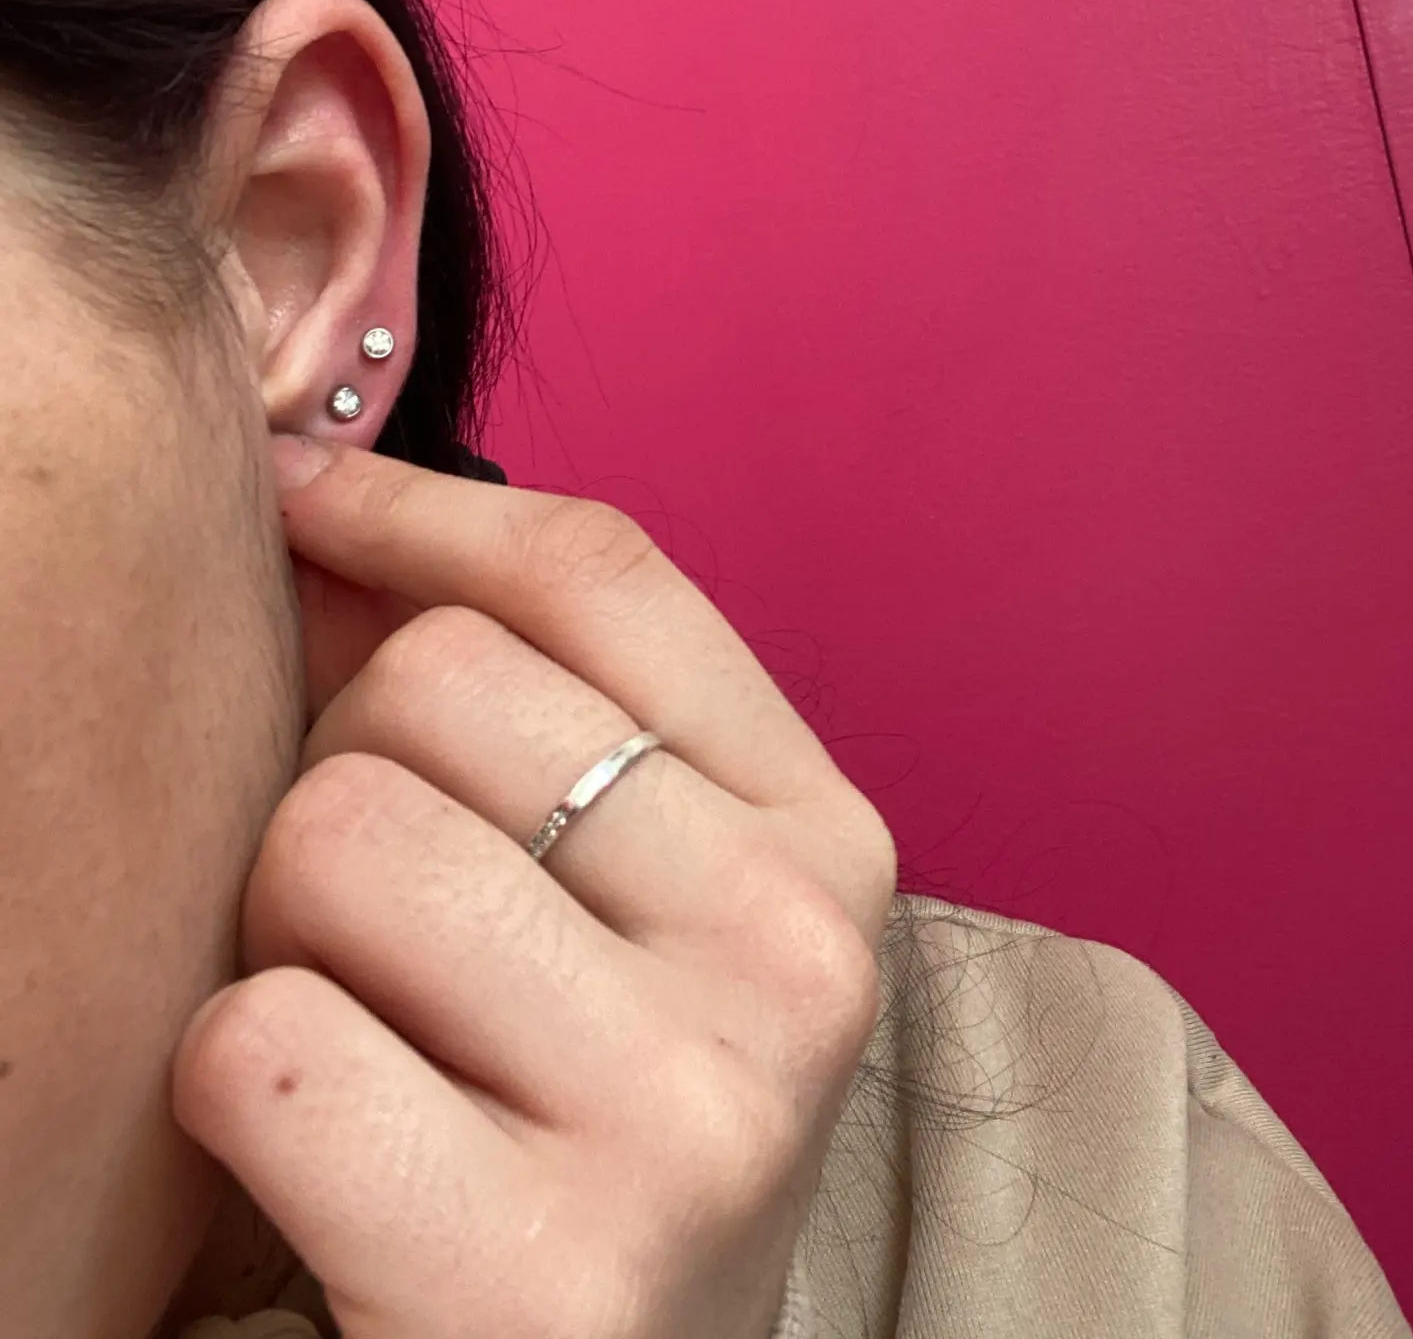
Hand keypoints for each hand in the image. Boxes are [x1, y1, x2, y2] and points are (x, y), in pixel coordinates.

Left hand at [170, 438, 897, 1338]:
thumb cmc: (596, 1120)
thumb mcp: (623, 903)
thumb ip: (514, 702)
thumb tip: (318, 502)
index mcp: (825, 838)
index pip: (599, 573)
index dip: (415, 509)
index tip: (301, 499)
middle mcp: (793, 954)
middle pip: (433, 683)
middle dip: (346, 772)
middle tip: (384, 919)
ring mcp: (688, 1112)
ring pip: (337, 834)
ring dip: (282, 934)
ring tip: (367, 1031)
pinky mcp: (545, 1274)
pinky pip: (266, 1043)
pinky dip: (240, 1092)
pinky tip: (331, 1162)